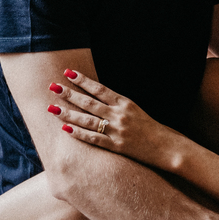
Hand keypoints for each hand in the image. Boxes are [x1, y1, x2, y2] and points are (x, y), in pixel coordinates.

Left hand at [51, 69, 180, 170]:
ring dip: (68, 114)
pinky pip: (94, 139)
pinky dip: (79, 133)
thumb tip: (96, 96)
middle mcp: (120, 114)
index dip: (83, 80)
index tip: (67, 72)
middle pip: (89, 102)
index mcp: (125, 103)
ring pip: (88, 120)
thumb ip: (117, 103)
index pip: (99, 88)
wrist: (166, 147)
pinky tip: (66, 129)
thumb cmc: (150, 127)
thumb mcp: (135, 109)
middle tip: (52, 86)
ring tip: (52, 108)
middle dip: (69, 94)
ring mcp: (117, 130)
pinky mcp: (116, 146)